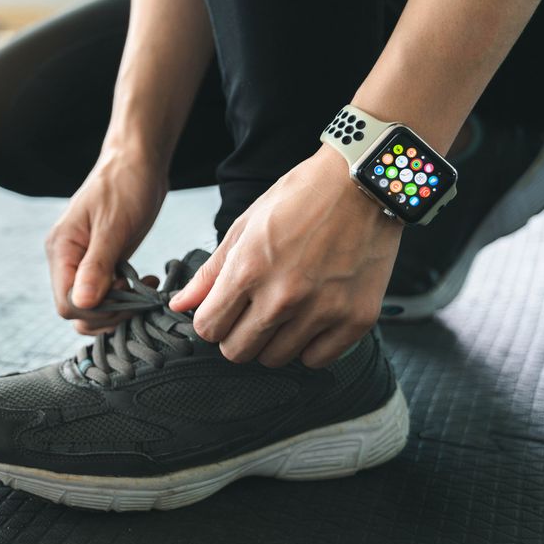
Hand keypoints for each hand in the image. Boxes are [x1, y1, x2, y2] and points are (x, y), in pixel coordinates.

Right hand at [46, 147, 166, 334]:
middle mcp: (65, 259)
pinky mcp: (99, 262)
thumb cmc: (125, 187)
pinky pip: (103, 293)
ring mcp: (81, 262)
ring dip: (119, 308)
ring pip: (90, 306)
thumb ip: (96, 267)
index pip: (66, 303)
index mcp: (61, 249)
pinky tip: (144, 284)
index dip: (97, 310)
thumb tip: (82, 305)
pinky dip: (124, 297)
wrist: (137, 163)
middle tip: (140, 297)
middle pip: (76, 310)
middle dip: (110, 312)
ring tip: (144, 290)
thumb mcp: (113, 227)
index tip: (127, 294)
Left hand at [169, 145, 402, 367]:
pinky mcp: (356, 319)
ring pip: (275, 359)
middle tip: (250, 314)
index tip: (221, 312)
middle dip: (236, 336)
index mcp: (249, 270)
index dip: (210, 321)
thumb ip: (210, 273)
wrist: (363, 184)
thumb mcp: (245, 227)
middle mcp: (283, 297)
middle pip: (238, 351)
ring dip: (272, 341)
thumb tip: (179, 305)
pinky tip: (310, 321)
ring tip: (284, 312)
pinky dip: (309, 346)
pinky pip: (317, 359)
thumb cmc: (302, 198)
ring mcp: (322, 311)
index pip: (208, 328)